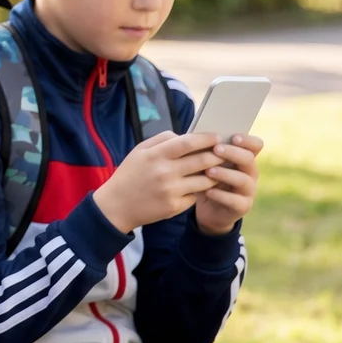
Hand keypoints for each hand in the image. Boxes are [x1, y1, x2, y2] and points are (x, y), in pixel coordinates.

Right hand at [92, 131, 222, 232]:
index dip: (206, 138)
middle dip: (218, 155)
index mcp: (155, 155)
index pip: (188, 142)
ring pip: (206, 179)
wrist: (116, 206)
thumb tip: (186, 136)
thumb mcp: (139, 151)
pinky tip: (196, 187)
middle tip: (224, 153)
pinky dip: (198, 190)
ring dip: (215, 174)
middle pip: (203, 160)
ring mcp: (171, 190)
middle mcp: (165, 172)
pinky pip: (196, 195)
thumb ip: (162, 140)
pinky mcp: (175, 206)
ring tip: (217, 169)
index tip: (217, 137)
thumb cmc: (129, 175)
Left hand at [193, 133, 262, 235]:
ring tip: (209, 171)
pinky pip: (235, 200)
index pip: (256, 145)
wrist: (208, 208)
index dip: (248, 140)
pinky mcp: (243, 206)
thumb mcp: (204, 163)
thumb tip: (186, 134)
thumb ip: (203, 150)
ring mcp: (248, 190)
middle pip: (249, 159)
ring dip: (226, 174)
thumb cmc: (206, 179)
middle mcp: (250, 172)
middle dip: (233, 153)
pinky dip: (221, 195)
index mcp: (243, 158)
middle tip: (216, 149)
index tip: (233, 136)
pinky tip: (208, 191)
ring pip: (243, 180)